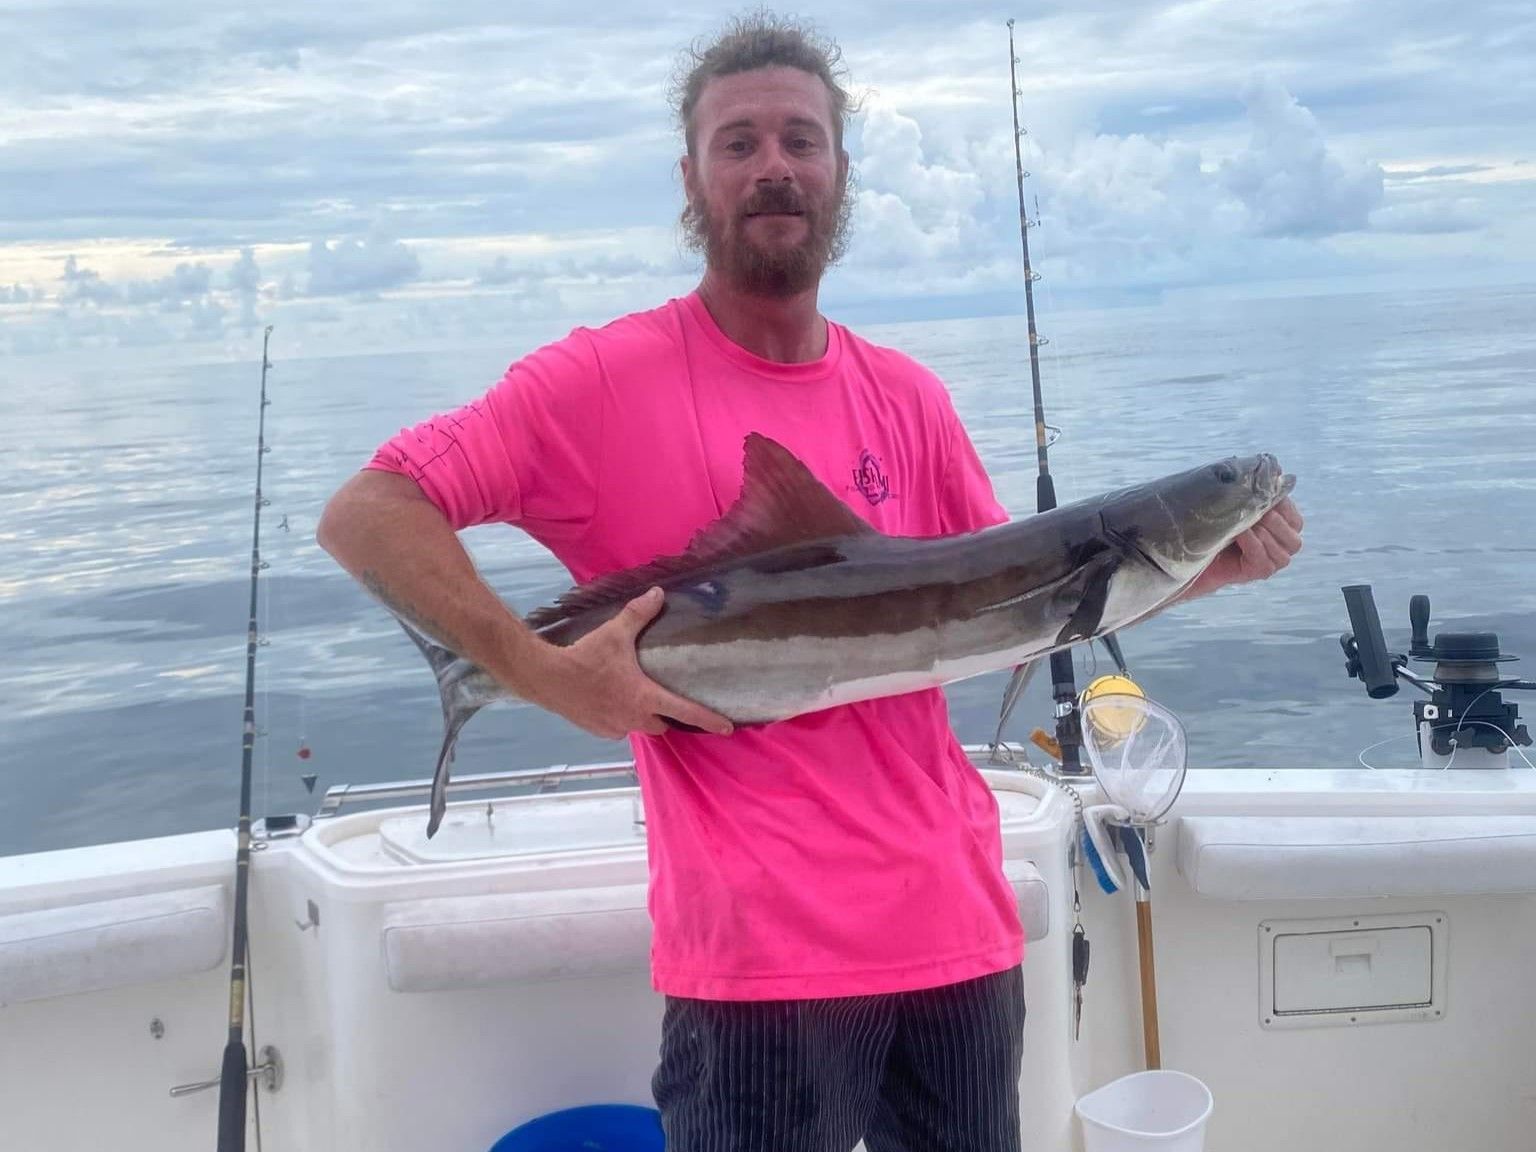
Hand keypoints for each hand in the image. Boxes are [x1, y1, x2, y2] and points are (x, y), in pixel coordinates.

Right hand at [527, 587, 734, 739]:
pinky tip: (611, 702)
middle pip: (662, 726)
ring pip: (639, 728)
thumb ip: (639, 613)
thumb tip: (658, 593)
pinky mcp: (598, 731)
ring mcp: (615, 728)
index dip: (709, 719)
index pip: (686, 712)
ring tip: (636, 699)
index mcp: (645, 697)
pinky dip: (620, 718)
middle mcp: (633, 718)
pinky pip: (618, 728)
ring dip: (642, 717)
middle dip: (668, 716)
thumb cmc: (585, 657)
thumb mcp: (615, 632)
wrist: (546, 678)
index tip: (728, 727)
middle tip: (667, 701)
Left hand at [1183, 496, 1303, 599]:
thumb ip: (1255, 484)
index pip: (1294, 517)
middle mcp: (1282, 544)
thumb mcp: (1233, 498)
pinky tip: (1240, 534)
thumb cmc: (1213, 522)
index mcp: (1282, 526)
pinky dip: (1254, 543)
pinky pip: (1264, 559)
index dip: (1282, 505)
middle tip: (1254, 509)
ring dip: (1264, 531)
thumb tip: (1276, 468)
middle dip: (1275, 518)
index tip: (1263, 495)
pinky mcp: (1260, 572)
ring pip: (1284, 546)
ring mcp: (1273, 560)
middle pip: (1294, 532)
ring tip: (1244, 522)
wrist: (1192, 549)